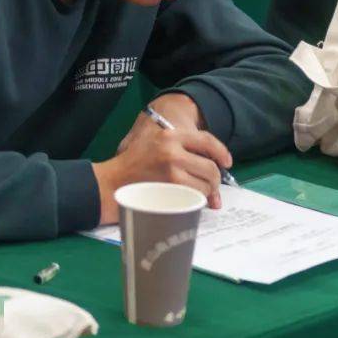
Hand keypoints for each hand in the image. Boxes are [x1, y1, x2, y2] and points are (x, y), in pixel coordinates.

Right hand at [93, 93, 231, 224]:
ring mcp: (171, 172)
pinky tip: (192, 202)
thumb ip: (180, 148)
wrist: (110, 182)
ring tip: (200, 196)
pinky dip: (198, 201)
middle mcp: (172, 151)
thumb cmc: (133, 163)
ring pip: (205, 185)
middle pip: (210, 167)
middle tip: (213, 188)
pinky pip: (194, 197)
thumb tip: (210, 162)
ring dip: (207, 193)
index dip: (221, 153)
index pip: (207, 140)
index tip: (227, 162)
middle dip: (215, 180)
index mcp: (170, 136)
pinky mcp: (168, 191)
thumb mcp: (154, 143)